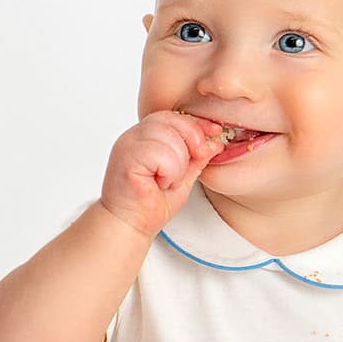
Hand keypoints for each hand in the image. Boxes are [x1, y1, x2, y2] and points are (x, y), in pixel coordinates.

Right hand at [99, 109, 227, 238]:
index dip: (197, 123)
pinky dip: (169, 172)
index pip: (174, 116)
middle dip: (191, 142)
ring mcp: (128, 145)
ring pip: (169, 136)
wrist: (130, 225)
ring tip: (167, 180)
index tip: (215, 132)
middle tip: (185, 169)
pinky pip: (160, 153)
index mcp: (146, 136)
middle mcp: (134, 136)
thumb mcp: (183, 177)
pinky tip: (160, 183)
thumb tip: (216, 141)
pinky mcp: (126, 158)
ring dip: (178, 164)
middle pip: (173, 120)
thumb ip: (197, 158)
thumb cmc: (150, 204)